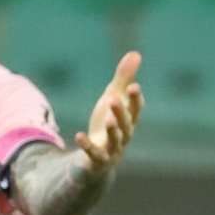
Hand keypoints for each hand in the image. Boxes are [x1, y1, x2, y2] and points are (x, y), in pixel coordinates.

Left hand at [76, 51, 143, 169]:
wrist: (96, 160)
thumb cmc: (107, 125)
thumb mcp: (113, 99)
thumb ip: (123, 78)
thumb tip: (136, 53)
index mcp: (129, 120)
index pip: (135, 110)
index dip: (135, 99)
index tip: (133, 86)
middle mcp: (125, 136)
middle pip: (126, 125)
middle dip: (121, 112)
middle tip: (114, 98)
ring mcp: (113, 150)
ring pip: (116, 140)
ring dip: (113, 130)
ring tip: (108, 118)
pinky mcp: (98, 161)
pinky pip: (94, 154)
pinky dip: (87, 146)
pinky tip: (79, 135)